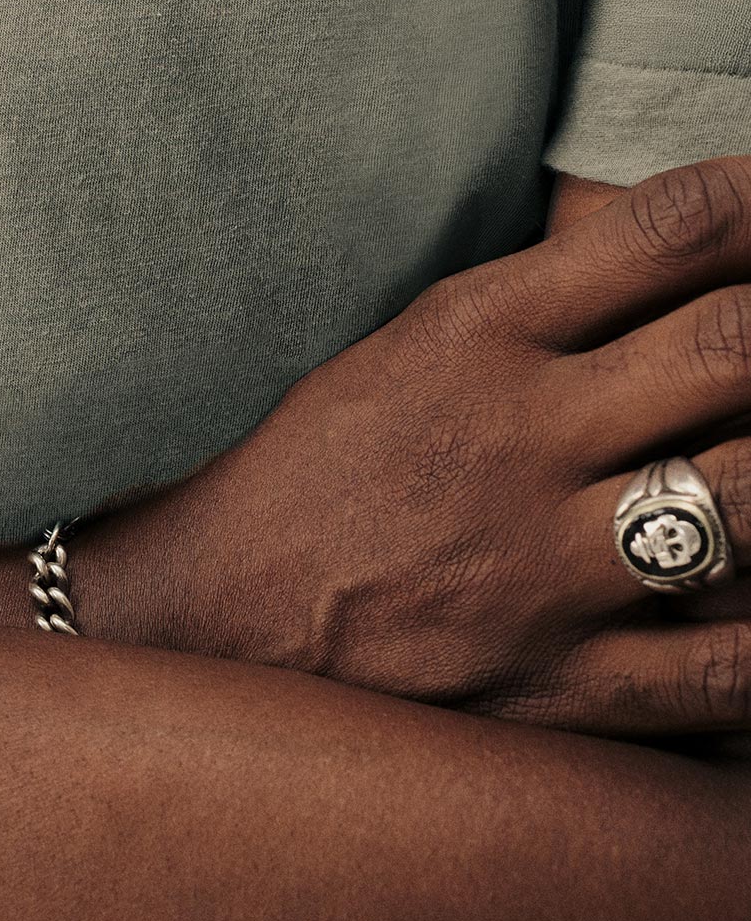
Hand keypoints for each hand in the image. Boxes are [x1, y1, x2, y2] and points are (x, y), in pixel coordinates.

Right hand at [66, 156, 750, 739]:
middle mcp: (522, 437)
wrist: (221, 617)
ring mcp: (550, 568)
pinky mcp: (568, 686)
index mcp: (479, 333)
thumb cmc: (328, 465)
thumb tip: (681, 251)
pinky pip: (732, 666)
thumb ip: (547, 298)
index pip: (660, 234)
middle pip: (731, 351)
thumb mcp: (416, 338)